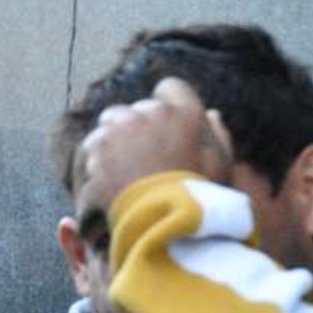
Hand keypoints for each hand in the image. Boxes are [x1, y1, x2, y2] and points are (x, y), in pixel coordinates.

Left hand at [76, 77, 233, 224]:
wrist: (156, 224)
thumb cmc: (194, 200)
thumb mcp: (220, 168)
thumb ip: (218, 136)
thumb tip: (211, 114)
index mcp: (186, 112)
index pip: (171, 88)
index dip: (166, 106)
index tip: (162, 128)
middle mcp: (152, 111)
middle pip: (137, 108)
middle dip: (138, 128)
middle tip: (142, 160)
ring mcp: (121, 126)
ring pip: (111, 123)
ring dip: (114, 142)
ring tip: (121, 173)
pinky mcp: (97, 144)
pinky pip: (92, 145)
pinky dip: (96, 160)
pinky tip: (105, 181)